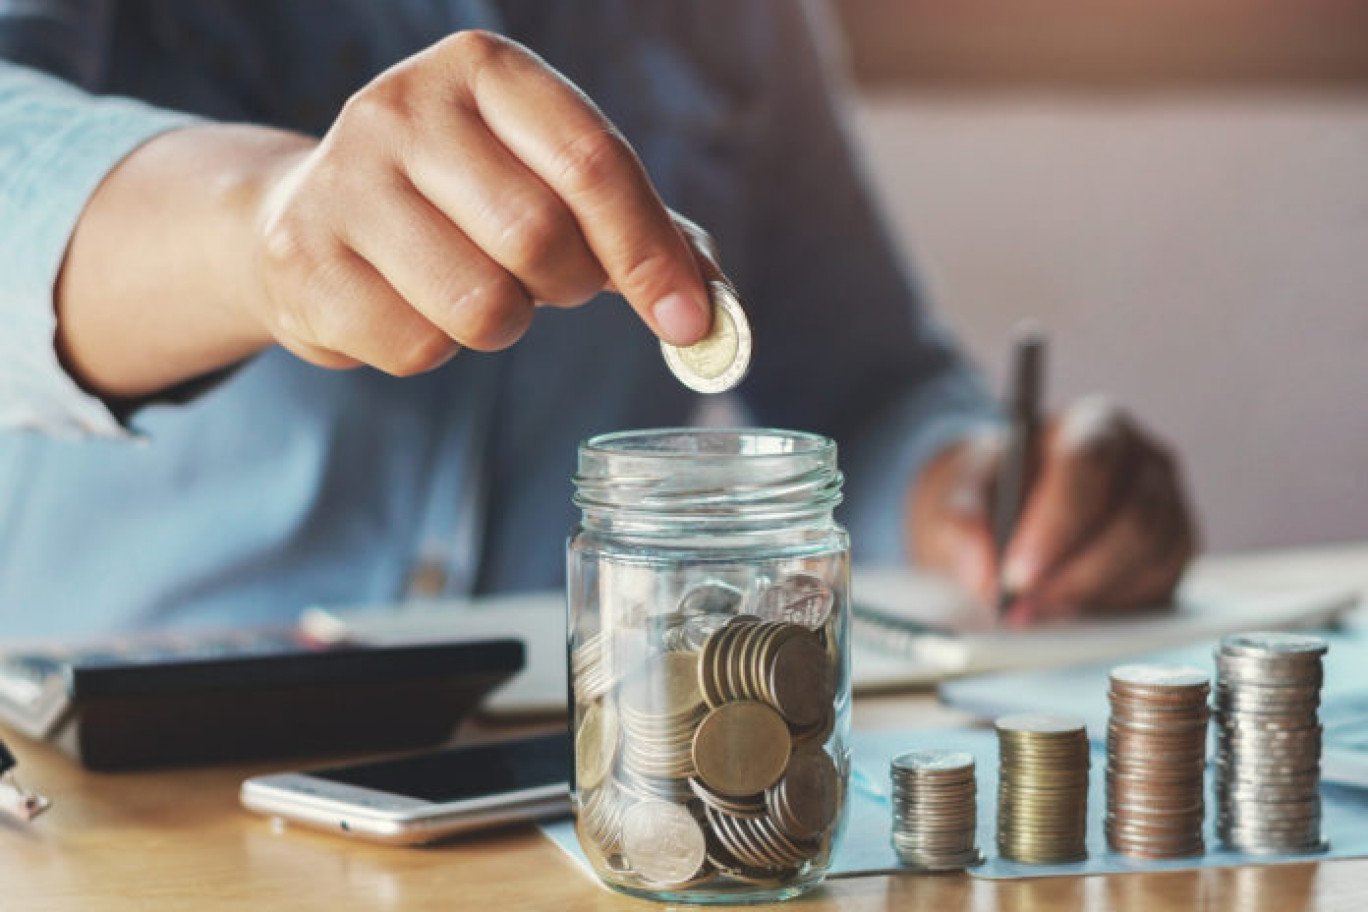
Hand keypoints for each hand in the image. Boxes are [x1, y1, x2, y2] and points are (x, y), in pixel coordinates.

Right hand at [244, 30, 712, 375]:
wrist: (306, 215)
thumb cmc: (459, 200)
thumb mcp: (547, 180)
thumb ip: (638, 228)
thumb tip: (714, 309)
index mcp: (484, 70)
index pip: (591, 161)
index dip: (650, 251)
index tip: (688, 320)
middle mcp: (405, 106)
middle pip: (538, 236)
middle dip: (567, 286)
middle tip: (550, 282)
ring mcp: (343, 181)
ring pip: (481, 306)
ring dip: (502, 325)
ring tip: (473, 287)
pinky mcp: (302, 262)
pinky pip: (418, 348)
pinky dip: (437, 350)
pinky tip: (409, 306)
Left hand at [908, 396, 1198, 622]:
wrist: (1006, 509)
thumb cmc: (990, 491)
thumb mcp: (957, 495)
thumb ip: (960, 524)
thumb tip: (984, 574)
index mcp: (1093, 425)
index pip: (1088, 464)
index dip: (1055, 524)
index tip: (1015, 573)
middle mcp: (1144, 461)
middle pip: (1132, 519)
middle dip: (1073, 573)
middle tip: (1021, 607)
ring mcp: (1168, 507)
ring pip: (1149, 558)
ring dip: (1087, 594)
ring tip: (1031, 612)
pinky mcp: (1173, 553)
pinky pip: (1158, 585)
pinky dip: (1110, 606)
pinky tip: (1065, 610)